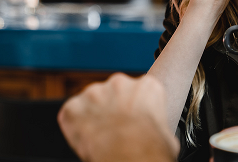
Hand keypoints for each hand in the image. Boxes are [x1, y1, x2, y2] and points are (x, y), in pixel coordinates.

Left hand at [58, 74, 178, 161]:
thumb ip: (154, 119)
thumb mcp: (165, 128)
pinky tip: (86, 138)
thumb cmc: (150, 147)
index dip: (134, 107)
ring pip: (91, 101)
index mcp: (147, 85)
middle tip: (115, 128)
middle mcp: (120, 83)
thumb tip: (154, 129)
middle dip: (112, 108)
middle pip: (114, 92)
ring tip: (101, 136)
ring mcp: (95, 93)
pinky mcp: (74, 106)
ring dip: (94, 115)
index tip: (132, 118)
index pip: (138, 91)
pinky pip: (71, 113)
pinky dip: (75, 125)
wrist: (131, 158)